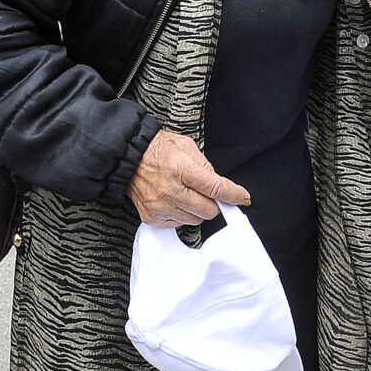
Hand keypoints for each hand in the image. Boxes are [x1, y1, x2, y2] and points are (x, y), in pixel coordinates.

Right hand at [127, 130, 249, 227]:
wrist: (127, 157)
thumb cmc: (158, 149)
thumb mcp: (186, 146)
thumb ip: (205, 165)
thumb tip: (220, 185)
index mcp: (181, 168)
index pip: (214, 187)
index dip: (233, 194)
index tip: (243, 197)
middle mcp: (170, 189)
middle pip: (208, 209)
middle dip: (214, 203)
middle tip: (209, 194)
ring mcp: (160, 206)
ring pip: (195, 220)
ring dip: (198, 210)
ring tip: (188, 194)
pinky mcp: (152, 217)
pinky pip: (179, 224)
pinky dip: (183, 215)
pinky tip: (176, 201)